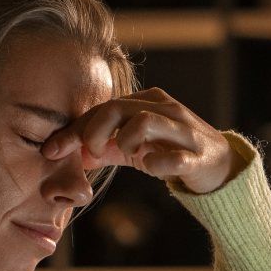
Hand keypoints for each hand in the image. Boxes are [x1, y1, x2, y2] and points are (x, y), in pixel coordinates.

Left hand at [40, 87, 245, 194]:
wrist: (218, 167)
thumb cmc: (172, 151)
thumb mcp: (135, 146)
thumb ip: (105, 147)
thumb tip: (70, 154)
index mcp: (147, 102)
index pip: (102, 108)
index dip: (73, 129)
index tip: (51, 150)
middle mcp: (164, 110)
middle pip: (117, 108)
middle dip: (94, 132)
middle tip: (92, 153)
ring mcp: (182, 131)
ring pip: (144, 121)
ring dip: (123, 141)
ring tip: (124, 156)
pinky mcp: (198, 157)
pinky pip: (174, 157)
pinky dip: (156, 163)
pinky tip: (149, 168)